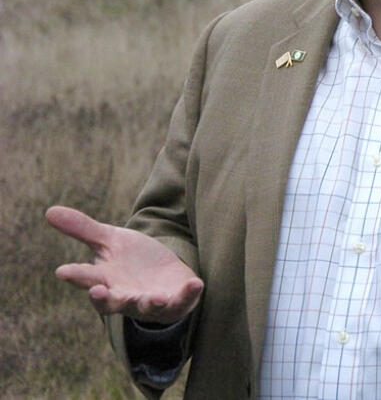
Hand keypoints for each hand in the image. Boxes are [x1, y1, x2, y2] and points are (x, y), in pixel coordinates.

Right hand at [45, 205, 203, 324]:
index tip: (63, 271)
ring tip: (154, 297)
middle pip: (111, 301)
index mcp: (105, 279)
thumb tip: (48, 210)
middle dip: (104, 298)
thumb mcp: (110, 240)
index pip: (86, 278)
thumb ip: (83, 229)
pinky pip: (182, 301)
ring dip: (149, 302)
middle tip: (97, 291)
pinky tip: (196, 282)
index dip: (75, 275)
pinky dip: (188, 294)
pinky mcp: (175, 302)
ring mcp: (149, 301)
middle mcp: (124, 295)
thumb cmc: (132, 260)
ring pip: (146, 306)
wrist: (163, 276)